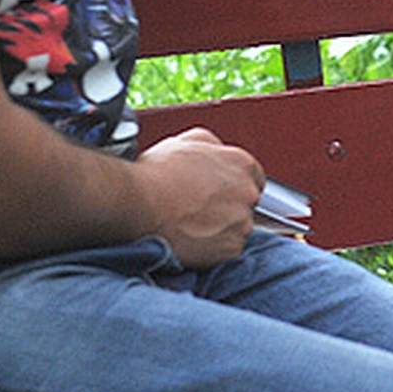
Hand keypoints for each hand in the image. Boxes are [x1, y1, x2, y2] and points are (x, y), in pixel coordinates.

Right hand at [136, 127, 264, 267]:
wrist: (138, 203)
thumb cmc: (156, 174)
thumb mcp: (188, 141)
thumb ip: (212, 144)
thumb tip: (215, 149)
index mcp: (241, 163)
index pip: (254, 177)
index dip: (235, 186)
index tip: (221, 194)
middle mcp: (247, 191)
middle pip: (247, 203)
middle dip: (229, 207)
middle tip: (201, 211)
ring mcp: (241, 220)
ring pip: (239, 227)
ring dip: (222, 229)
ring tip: (193, 226)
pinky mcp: (231, 247)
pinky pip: (229, 250)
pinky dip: (214, 250)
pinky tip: (193, 241)